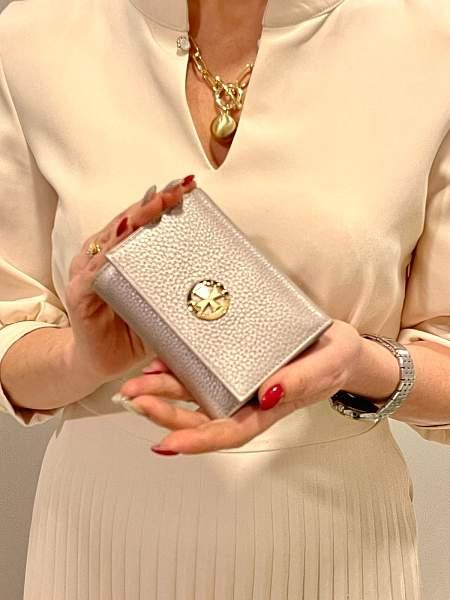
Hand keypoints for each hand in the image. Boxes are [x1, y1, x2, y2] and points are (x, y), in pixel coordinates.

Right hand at [64, 175, 196, 384]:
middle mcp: (103, 257)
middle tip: (177, 189)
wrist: (103, 362)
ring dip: (132, 221)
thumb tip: (221, 279)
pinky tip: (122, 240)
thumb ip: (178, 289)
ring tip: (154, 204)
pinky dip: (107, 256)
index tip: (187, 188)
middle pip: (128, 223)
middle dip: (152, 204)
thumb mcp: (163, 306)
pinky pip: (93, 272)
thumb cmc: (133, 331)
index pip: (143, 223)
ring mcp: (88, 273)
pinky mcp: (79, 294)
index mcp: (123, 256)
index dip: (163, 204)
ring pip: (110, 239)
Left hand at [118, 319, 363, 453]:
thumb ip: (302, 381)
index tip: (168, 443)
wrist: (337, 344)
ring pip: (195, 395)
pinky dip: (178, 369)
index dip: (198, 441)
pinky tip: (159, 362)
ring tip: (135, 385)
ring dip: (163, 392)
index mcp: (269, 409)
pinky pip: (201, 370)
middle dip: (166, 413)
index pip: (229, 432)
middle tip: (136, 400)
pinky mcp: (233, 362)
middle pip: (201, 417)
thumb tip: (268, 395)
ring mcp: (238, 382)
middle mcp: (247, 400)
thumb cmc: (336, 358)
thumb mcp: (327, 366)